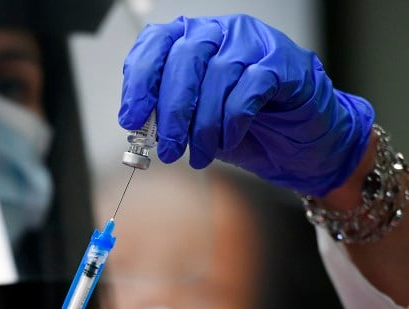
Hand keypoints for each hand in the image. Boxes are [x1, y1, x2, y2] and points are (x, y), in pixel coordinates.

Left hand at [119, 14, 373, 196]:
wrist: (299, 144)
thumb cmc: (245, 127)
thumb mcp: (194, 123)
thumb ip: (167, 115)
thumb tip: (137, 125)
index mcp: (192, 39)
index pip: (155, 44)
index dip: (139, 81)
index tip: (132, 119)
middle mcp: (222, 32)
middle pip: (185, 57)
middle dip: (172, 110)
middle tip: (168, 148)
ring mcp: (255, 43)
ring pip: (218, 74)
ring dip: (204, 124)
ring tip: (201, 154)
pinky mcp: (285, 64)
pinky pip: (250, 87)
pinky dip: (233, 120)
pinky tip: (229, 140)